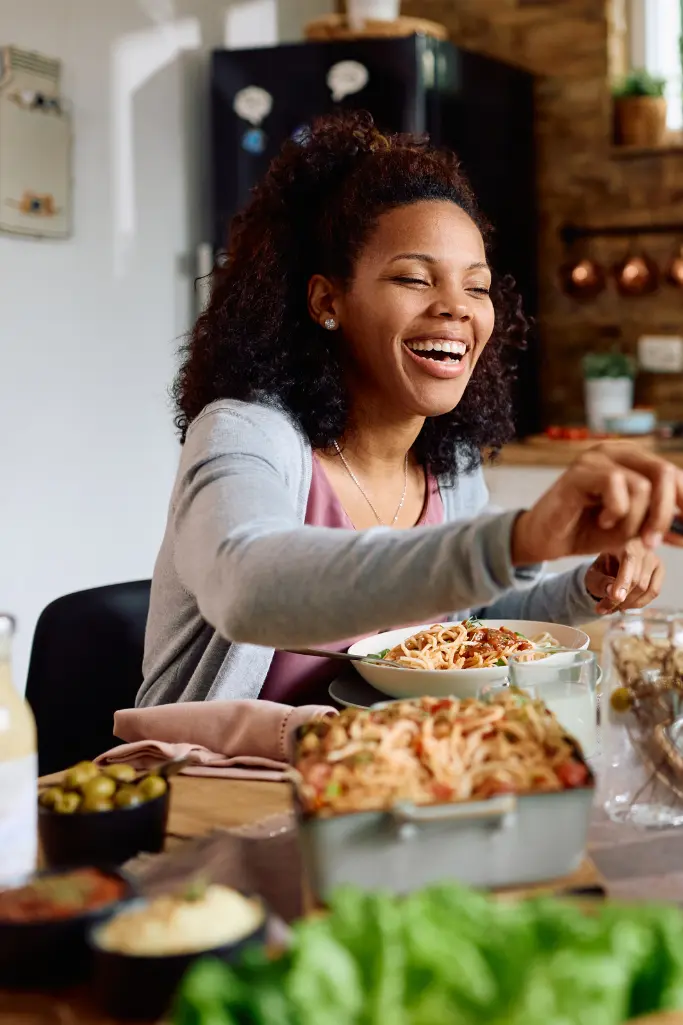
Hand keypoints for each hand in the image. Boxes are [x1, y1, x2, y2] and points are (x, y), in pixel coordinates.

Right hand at [511, 441, 682, 564]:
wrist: (547, 541)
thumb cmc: (587, 530)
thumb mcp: (631, 528)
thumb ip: (659, 525)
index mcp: (632, 460)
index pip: (673, 473)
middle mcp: (616, 451)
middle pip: (664, 473)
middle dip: (665, 513)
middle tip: (653, 542)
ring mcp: (596, 458)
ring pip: (642, 486)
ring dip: (635, 520)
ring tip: (617, 532)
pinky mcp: (580, 471)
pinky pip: (616, 485)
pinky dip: (615, 511)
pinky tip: (602, 521)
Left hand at [584, 540, 664, 614]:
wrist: (609, 566)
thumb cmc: (600, 569)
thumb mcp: (593, 574)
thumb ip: (600, 582)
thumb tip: (612, 592)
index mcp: (623, 541)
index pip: (629, 561)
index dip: (623, 581)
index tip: (615, 597)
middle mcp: (642, 547)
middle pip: (637, 579)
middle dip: (620, 599)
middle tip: (602, 609)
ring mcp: (653, 558)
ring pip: (647, 588)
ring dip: (629, 604)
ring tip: (612, 608)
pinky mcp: (659, 570)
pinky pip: (653, 592)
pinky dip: (639, 603)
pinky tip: (625, 605)